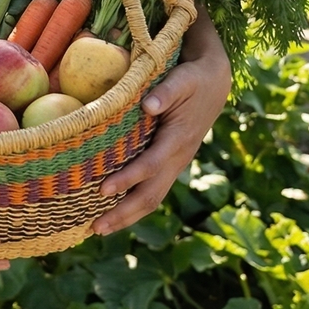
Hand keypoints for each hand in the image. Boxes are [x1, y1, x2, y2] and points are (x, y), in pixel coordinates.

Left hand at [91, 42, 230, 233]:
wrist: (214, 84)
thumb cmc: (192, 79)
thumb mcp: (182, 79)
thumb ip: (167, 91)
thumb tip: (148, 104)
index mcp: (178, 140)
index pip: (150, 165)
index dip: (128, 179)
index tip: (103, 190)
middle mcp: (177, 159)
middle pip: (150, 195)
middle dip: (123, 213)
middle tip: (94, 228)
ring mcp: (174, 165)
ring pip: (152, 199)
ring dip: (126, 217)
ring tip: (96, 229)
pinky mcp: (168, 164)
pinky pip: (151, 191)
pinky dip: (132, 206)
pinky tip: (111, 213)